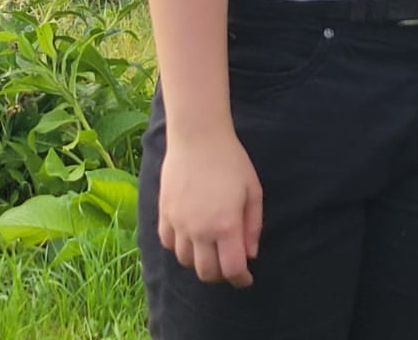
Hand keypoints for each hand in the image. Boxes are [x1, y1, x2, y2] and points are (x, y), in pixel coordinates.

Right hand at [158, 130, 263, 286]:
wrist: (198, 137)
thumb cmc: (231, 160)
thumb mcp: (253, 190)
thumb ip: (253, 226)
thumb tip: (250, 255)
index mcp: (226, 225)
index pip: (231, 269)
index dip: (240, 279)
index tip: (246, 278)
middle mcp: (200, 230)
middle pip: (207, 272)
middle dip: (221, 274)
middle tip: (229, 264)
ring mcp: (179, 224)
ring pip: (186, 262)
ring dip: (200, 262)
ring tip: (211, 250)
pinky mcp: (164, 215)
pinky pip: (169, 245)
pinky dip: (180, 248)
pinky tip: (191, 238)